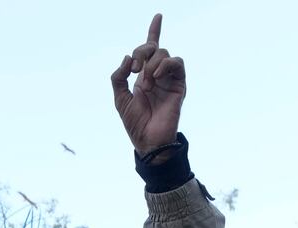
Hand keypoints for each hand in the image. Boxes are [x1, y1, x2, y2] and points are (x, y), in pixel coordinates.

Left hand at [110, 14, 184, 153]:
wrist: (148, 141)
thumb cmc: (135, 123)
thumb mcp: (119, 97)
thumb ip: (118, 77)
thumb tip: (127, 58)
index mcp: (144, 75)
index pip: (150, 49)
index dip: (154, 31)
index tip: (158, 16)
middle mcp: (158, 74)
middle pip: (153, 48)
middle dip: (141, 52)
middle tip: (134, 69)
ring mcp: (169, 79)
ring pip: (164, 54)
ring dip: (151, 63)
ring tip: (146, 81)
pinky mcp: (179, 85)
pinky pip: (177, 64)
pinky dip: (165, 65)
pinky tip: (155, 77)